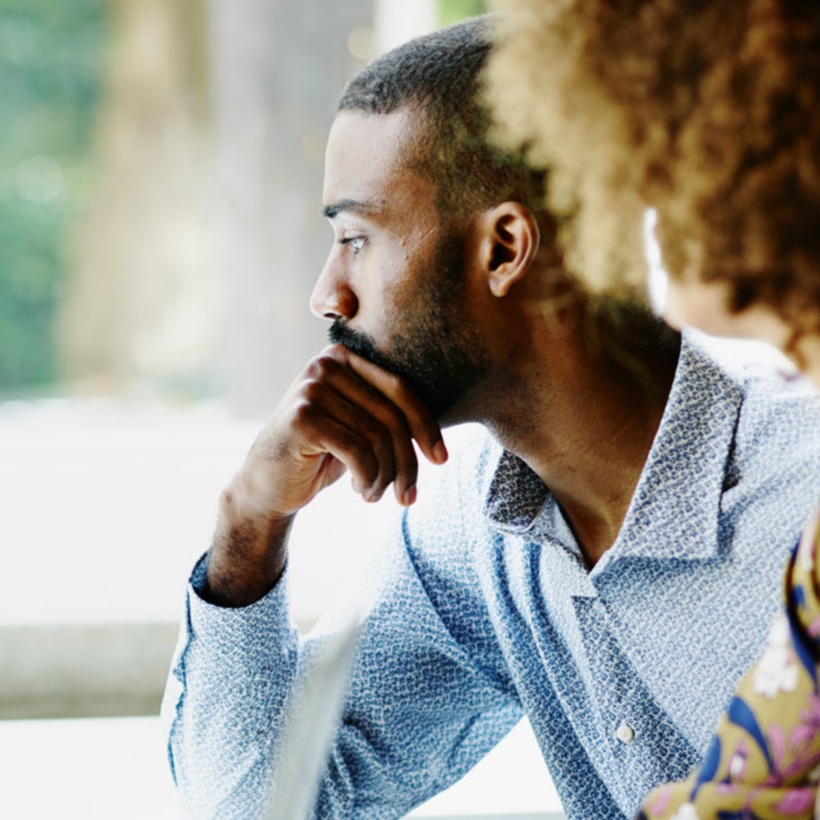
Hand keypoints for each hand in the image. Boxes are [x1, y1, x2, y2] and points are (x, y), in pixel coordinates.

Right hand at [204, 344, 447, 605]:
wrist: (266, 486)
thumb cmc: (321, 456)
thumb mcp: (360, 430)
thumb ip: (390, 419)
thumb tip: (441, 444)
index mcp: (345, 358)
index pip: (402, 389)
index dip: (427, 426)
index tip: (441, 460)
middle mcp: (326, 363)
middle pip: (392, 415)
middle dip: (407, 463)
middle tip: (408, 496)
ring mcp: (311, 387)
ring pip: (378, 437)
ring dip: (385, 477)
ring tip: (375, 494)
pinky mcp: (302, 416)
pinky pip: (358, 451)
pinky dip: (368, 479)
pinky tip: (359, 491)